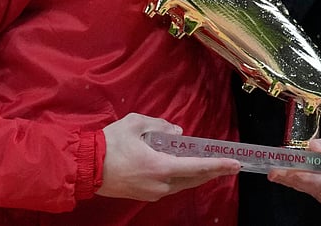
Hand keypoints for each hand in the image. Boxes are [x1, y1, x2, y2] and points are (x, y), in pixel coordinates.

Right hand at [96, 113, 240, 201]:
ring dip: (197, 175)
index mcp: (161, 167)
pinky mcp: (145, 195)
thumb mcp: (135, 124)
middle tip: (228, 165)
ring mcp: (153, 193)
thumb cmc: (110, 144)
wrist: (85, 167)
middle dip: (212, 172)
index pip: (197, 167)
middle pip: (194, 179)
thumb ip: (160, 126)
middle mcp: (161, 184)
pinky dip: (182, 177)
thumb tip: (178, 134)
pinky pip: (170, 186)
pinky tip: (184, 169)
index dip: (218, 165)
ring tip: (209, 165)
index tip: (236, 164)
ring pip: (182, 184)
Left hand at [267, 128, 320, 216]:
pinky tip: (292, 176)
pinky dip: (305, 183)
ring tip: (279, 171)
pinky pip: (318, 194)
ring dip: (296, 181)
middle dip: (295, 179)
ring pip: (316, 193)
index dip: (306, 177)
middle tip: (275, 171)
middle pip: (319, 190)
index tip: (288, 171)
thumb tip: (314, 147)